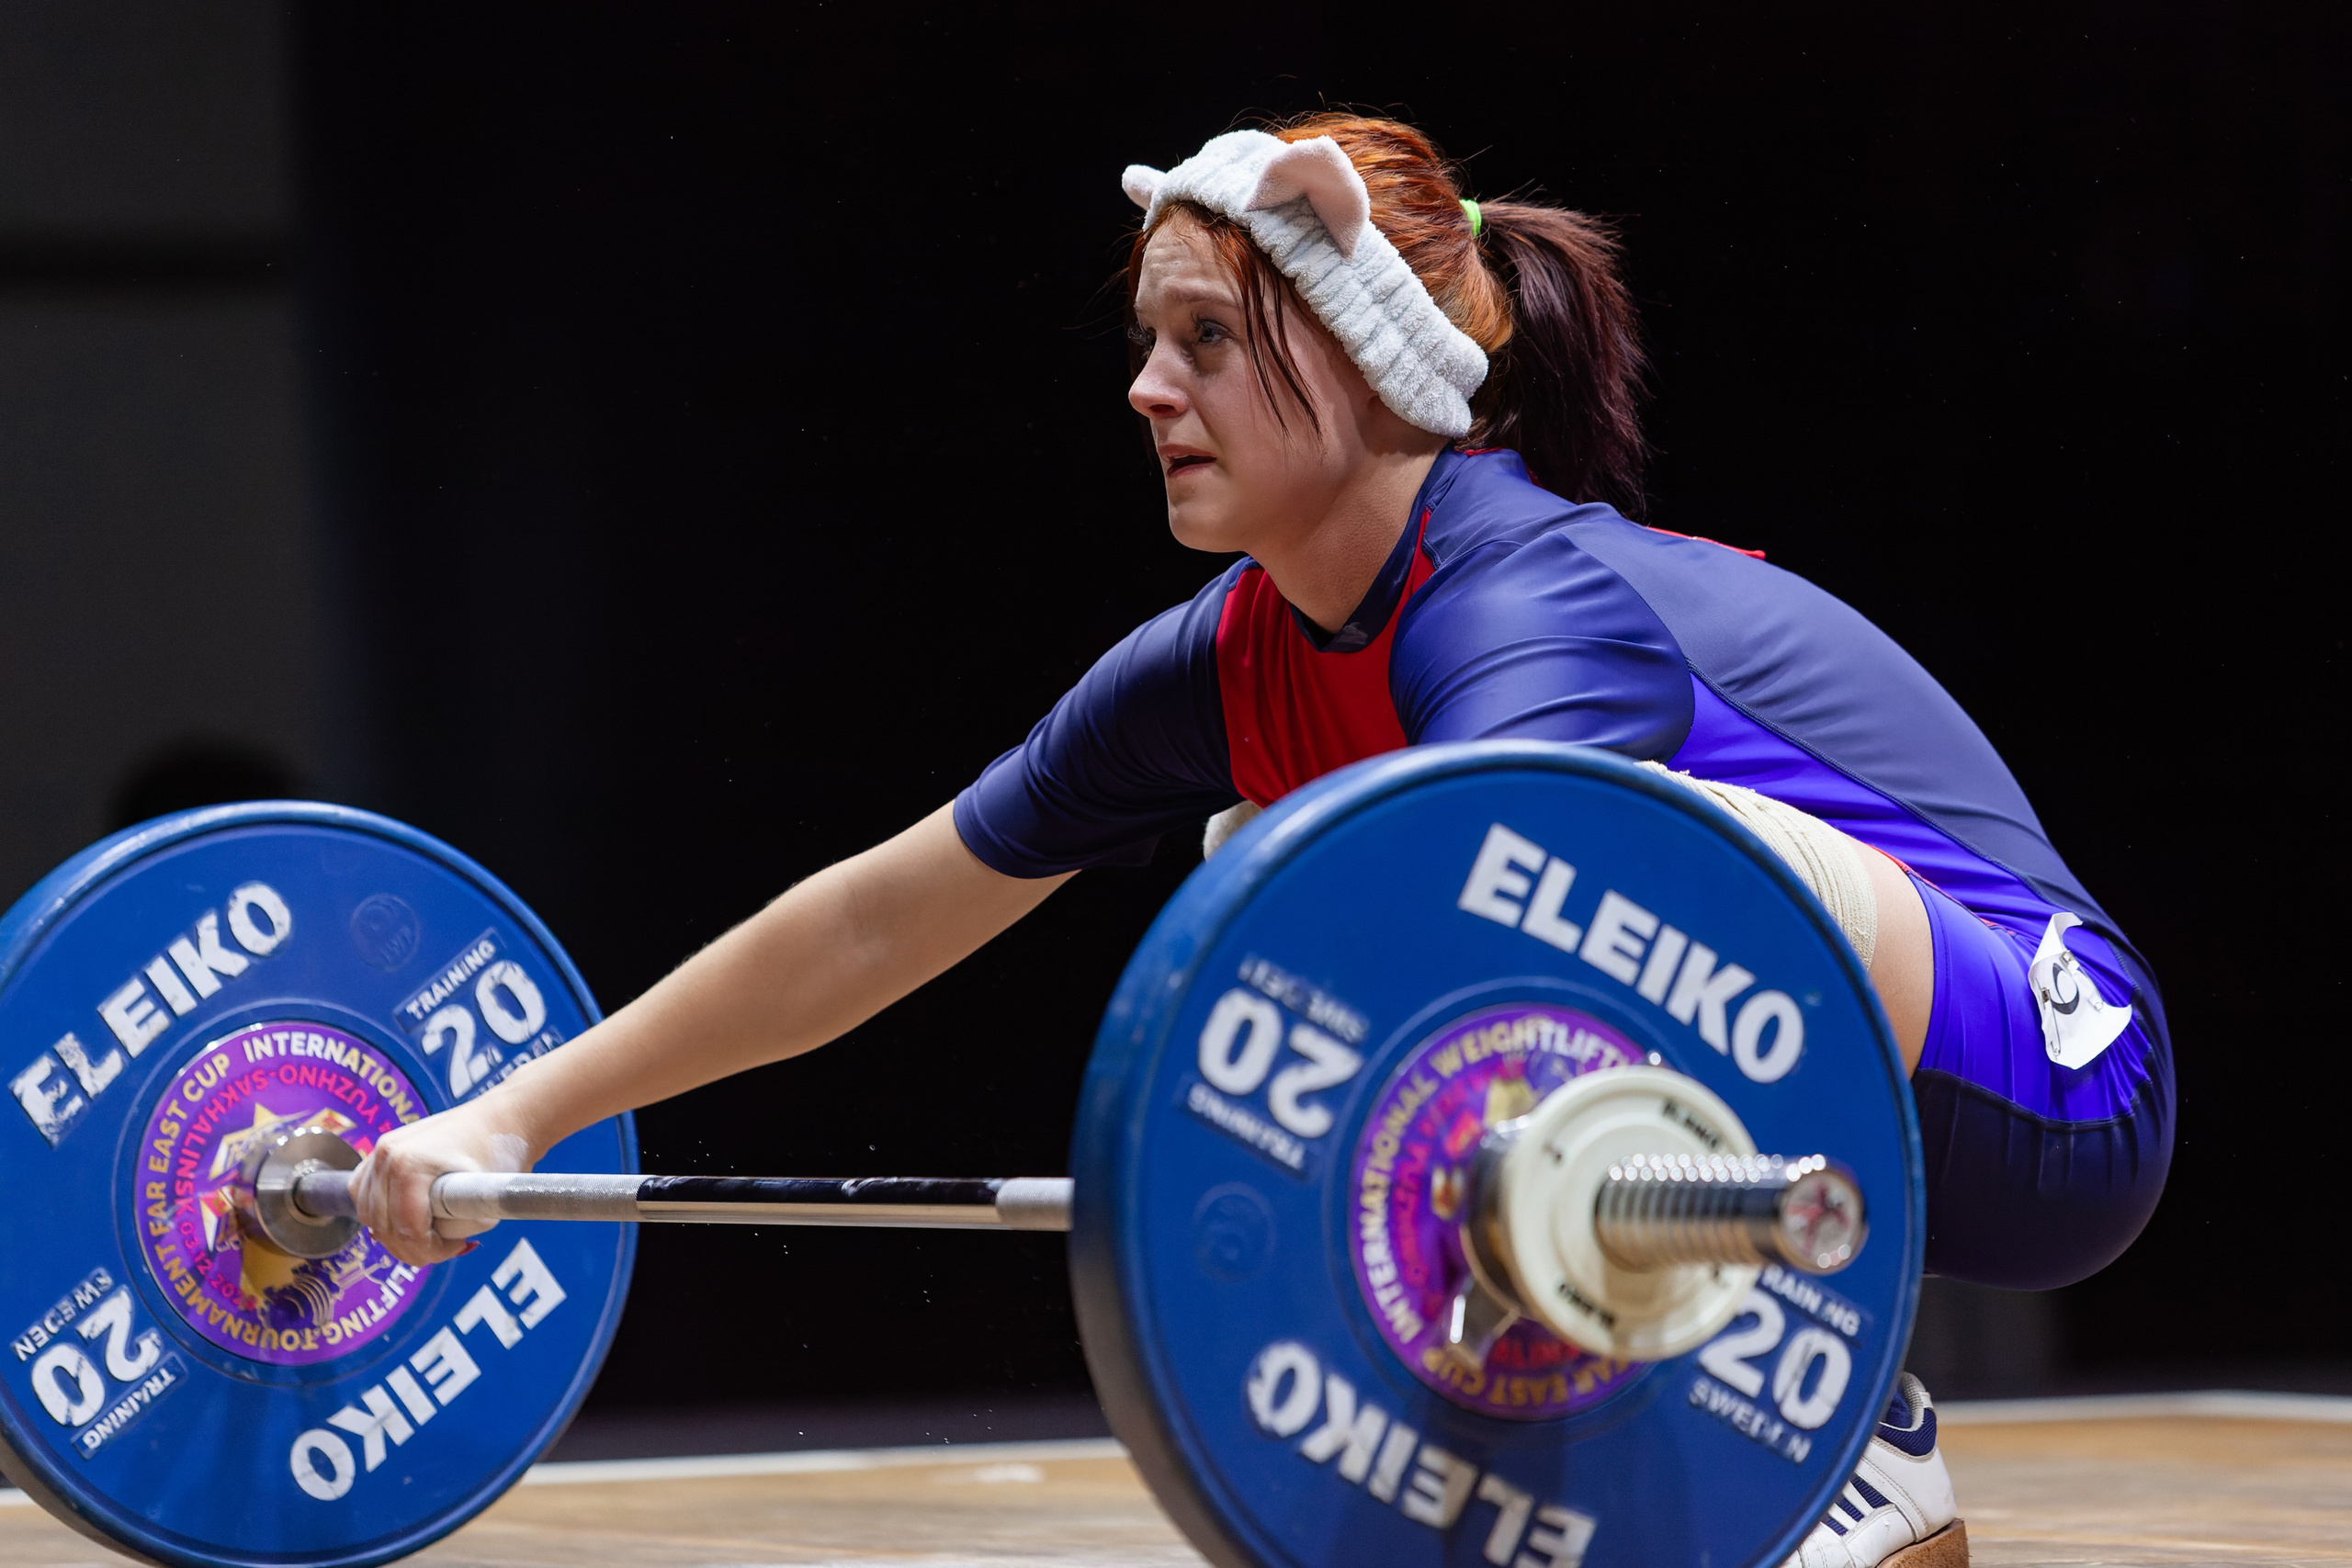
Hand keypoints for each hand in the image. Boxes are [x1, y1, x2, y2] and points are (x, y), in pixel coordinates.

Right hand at [349, 1103, 531, 1265]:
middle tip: (445, 1247)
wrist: (501, 1117)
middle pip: (383, 1227)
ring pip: (369, 1215)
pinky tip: (407, 1219)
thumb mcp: (486, 1201)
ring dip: (395, 1234)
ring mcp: (379, 1151)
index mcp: (409, 1165)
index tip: (457, 1247)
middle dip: (413, 1248)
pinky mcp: (379, 1152)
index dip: (430, 1251)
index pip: (406, 1230)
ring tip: (429, 1235)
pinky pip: (362, 1194)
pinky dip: (380, 1213)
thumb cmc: (498, 1151)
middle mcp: (386, 1156)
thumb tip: (431, 1247)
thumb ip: (455, 1230)